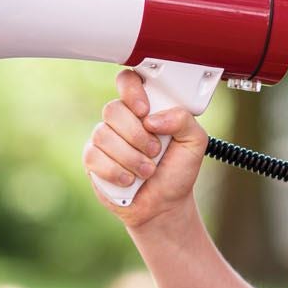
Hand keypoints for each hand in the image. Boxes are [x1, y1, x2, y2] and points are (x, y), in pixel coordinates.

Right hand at [82, 68, 207, 226]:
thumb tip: (153, 118)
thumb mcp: (195, 143)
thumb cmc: (177, 171)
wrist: (164, 206)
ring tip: (147, 171)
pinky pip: (93, 155)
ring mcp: (104, 139)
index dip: (132, 91)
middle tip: (155, 151)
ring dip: (130, 157)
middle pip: (113, 109)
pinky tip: (129, 179)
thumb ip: (184, 120)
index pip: (128, 81)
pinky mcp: (92, 160)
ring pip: (103, 134)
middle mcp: (122, 120)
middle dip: (137, 135)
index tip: (144, 111)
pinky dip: (115, 171)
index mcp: (145, 108)